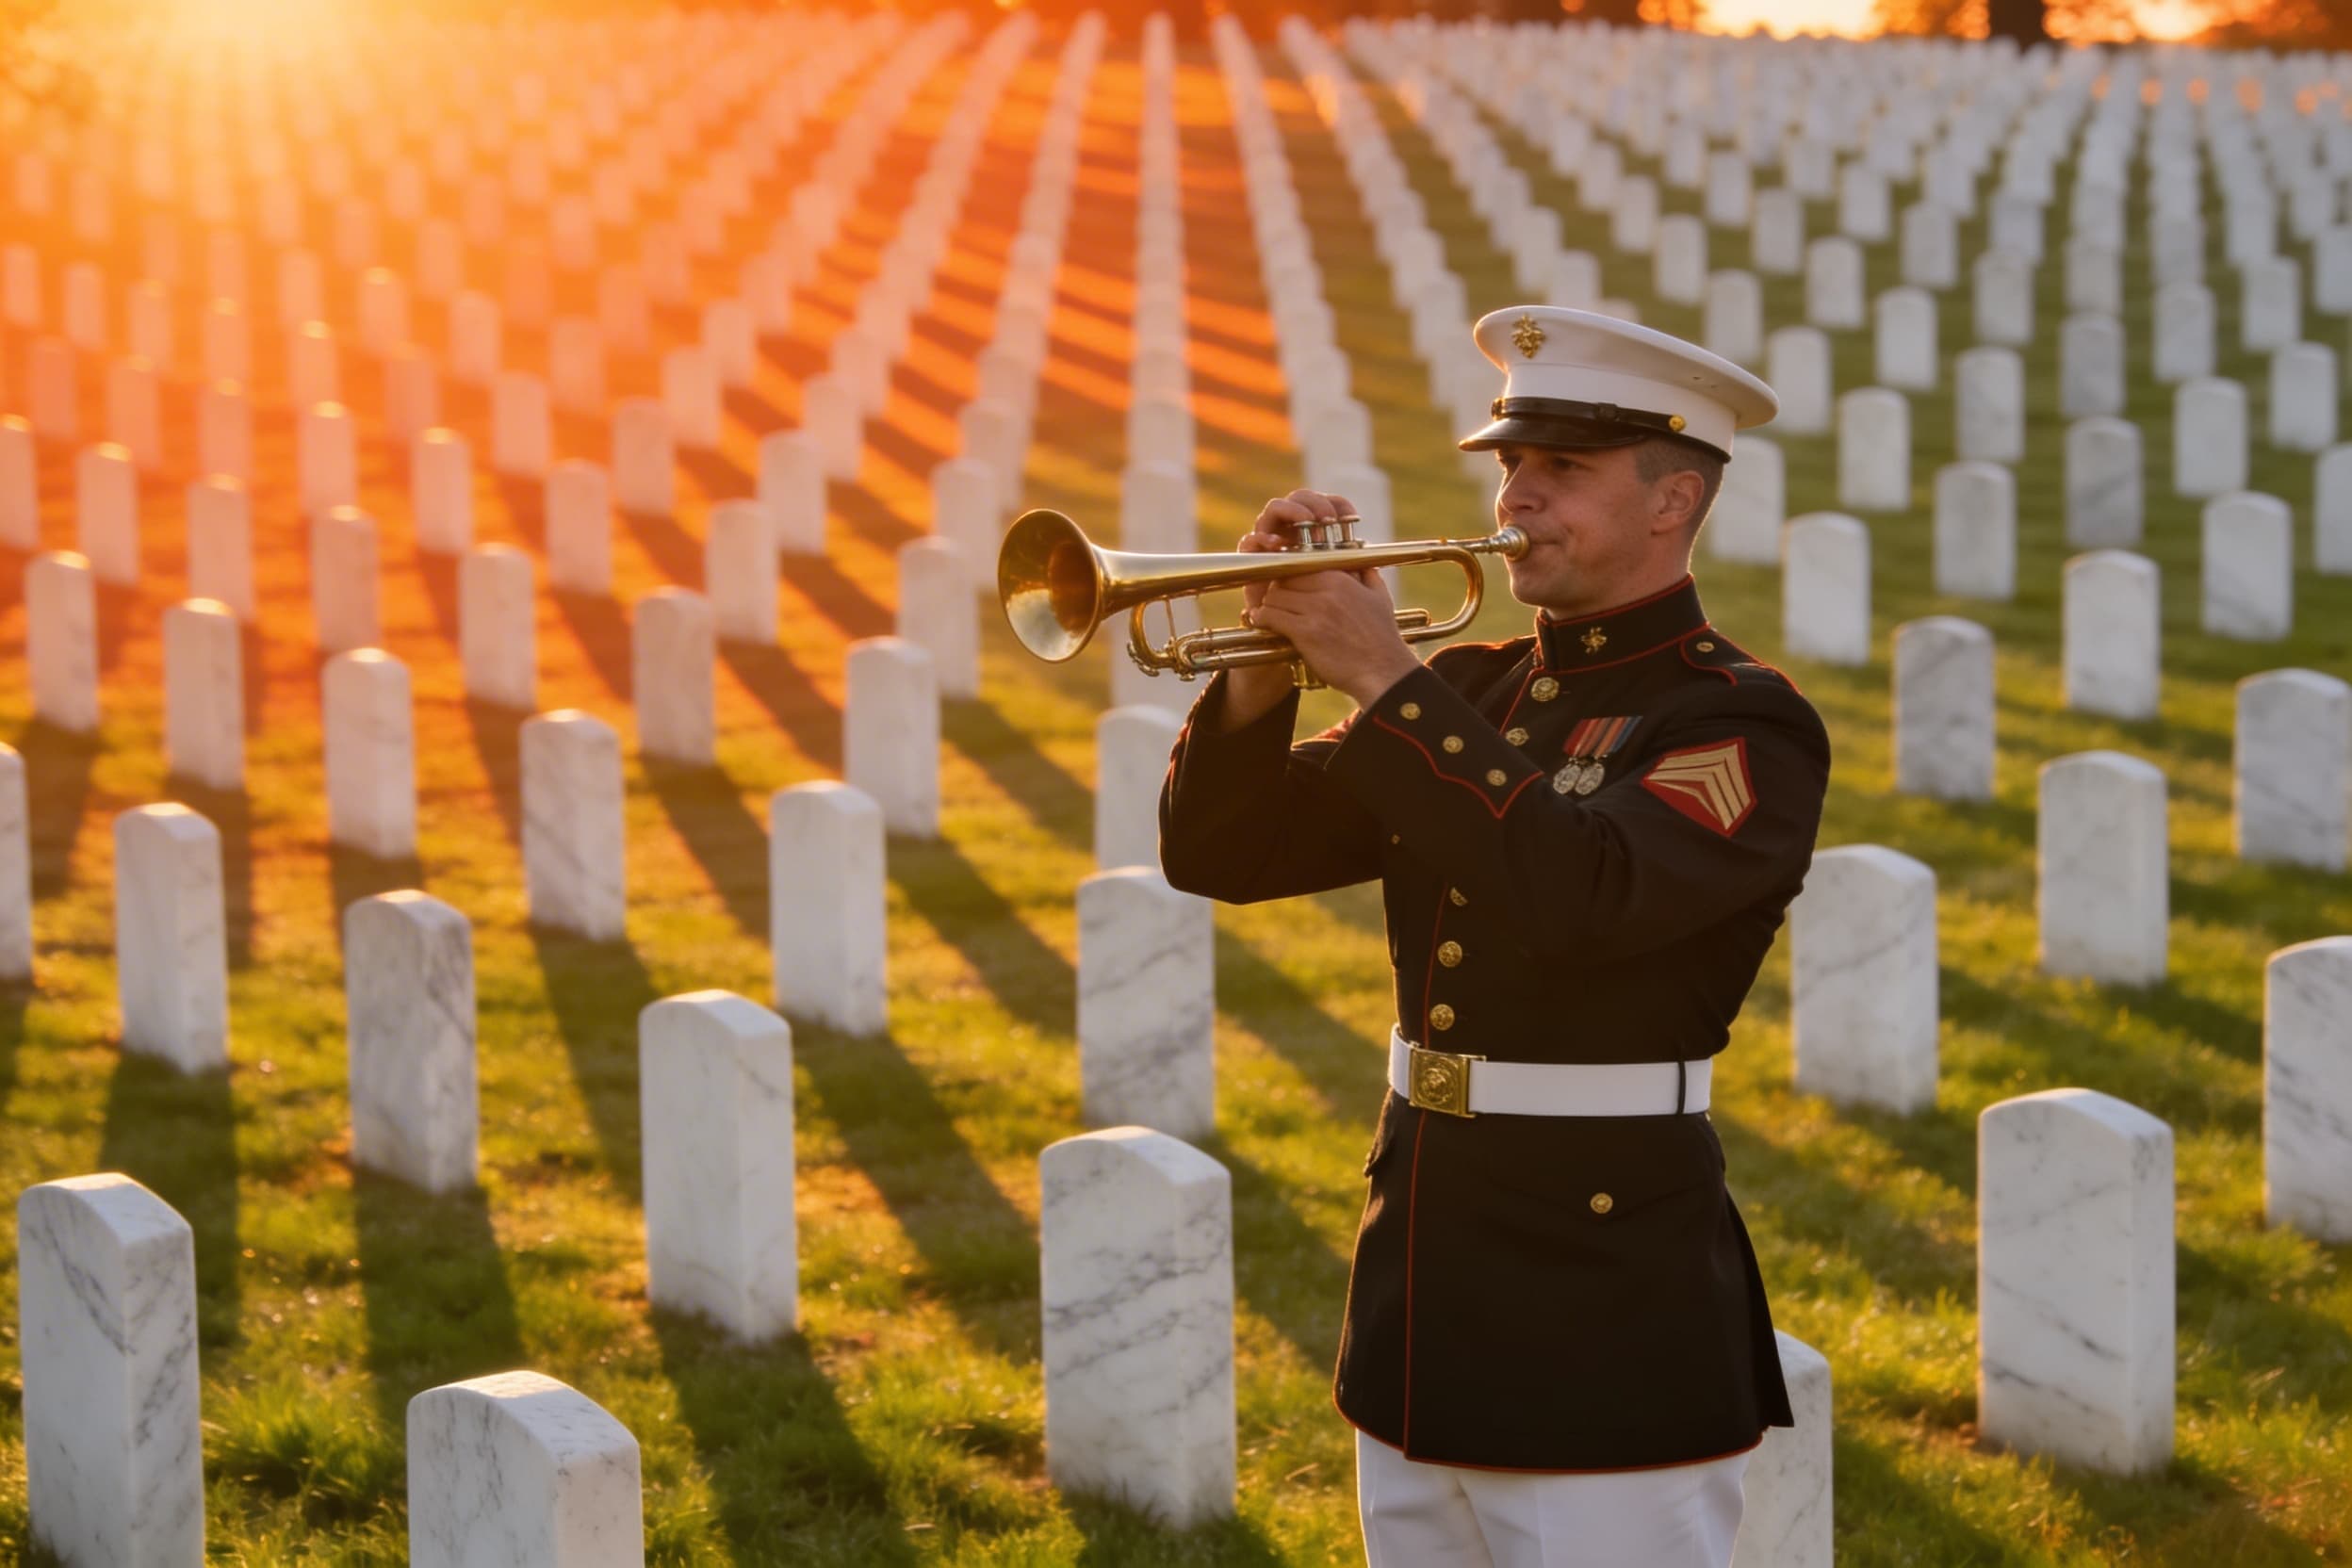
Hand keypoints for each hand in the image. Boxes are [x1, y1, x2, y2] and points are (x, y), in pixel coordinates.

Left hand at [1234, 491, 1419, 708]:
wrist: (1383, 671)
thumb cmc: (1382, 638)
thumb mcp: (1381, 599)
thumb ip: (1369, 577)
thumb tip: (1364, 565)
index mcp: (1340, 579)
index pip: (1300, 567)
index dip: (1289, 578)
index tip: (1285, 588)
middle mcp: (1327, 590)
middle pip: (1284, 580)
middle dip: (1276, 591)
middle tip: (1273, 603)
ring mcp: (1315, 611)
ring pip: (1274, 597)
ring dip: (1267, 606)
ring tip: (1265, 614)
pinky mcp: (1305, 632)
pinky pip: (1272, 617)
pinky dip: (1262, 619)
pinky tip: (1262, 623)